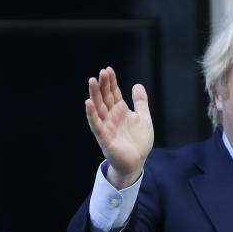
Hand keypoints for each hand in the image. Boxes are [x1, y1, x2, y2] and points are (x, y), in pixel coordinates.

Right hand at [85, 67, 152, 188]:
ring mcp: (106, 126)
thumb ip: (140, 102)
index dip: (111, 82)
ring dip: (94, 95)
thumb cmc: (138, 142)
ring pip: (98, 108)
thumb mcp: (144, 118)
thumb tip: (137, 85)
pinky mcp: (104, 137)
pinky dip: (92, 113)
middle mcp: (111, 116)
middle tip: (101, 72)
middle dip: (103, 85)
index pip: (113, 93)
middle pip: (105, 97)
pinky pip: (96, 123)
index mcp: (120, 111)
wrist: (137, 162)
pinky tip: (88, 102)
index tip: (108, 69)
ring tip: (92, 81)